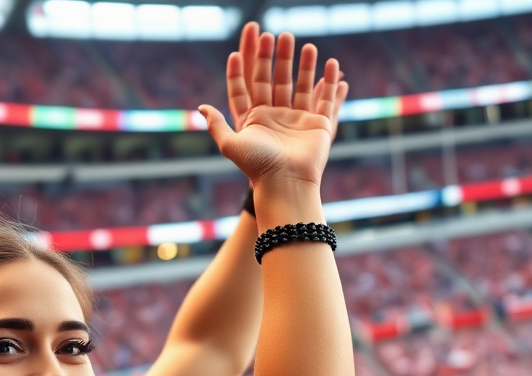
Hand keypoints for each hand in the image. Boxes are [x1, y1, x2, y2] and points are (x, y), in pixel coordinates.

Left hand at [200, 24, 347, 190]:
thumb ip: (217, 125)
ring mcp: (298, 121)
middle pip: (276, 81)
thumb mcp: (231, 144)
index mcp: (255, 121)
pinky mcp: (319, 125)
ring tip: (307, 45)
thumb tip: (201, 107)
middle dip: (277, 58)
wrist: (286, 184)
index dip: (240, 72)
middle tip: (280, 35)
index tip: (236, 52)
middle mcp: (276, 118)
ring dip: (305, 66)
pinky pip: (326, 100)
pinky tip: (330, 64)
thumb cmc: (257, 166)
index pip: (246, 90)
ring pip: (302, 86)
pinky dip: (329, 83)